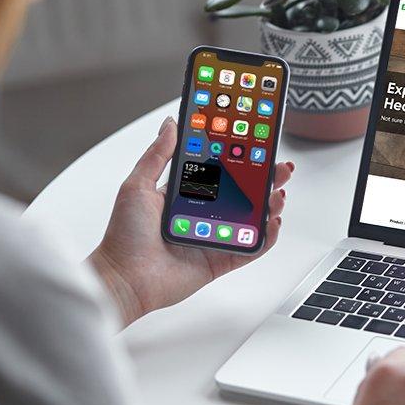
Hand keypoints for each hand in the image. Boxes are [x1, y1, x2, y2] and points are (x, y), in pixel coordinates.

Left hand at [89, 116, 294, 325]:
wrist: (124, 280)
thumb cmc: (124, 236)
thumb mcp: (137, 185)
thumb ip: (157, 155)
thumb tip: (171, 124)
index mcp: (185, 194)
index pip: (220, 171)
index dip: (240, 158)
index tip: (257, 144)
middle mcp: (203, 214)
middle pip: (243, 192)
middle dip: (265, 179)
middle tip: (280, 167)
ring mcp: (214, 236)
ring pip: (252, 218)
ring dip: (270, 205)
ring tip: (277, 194)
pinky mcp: (220, 259)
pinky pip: (250, 248)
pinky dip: (267, 237)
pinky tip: (273, 223)